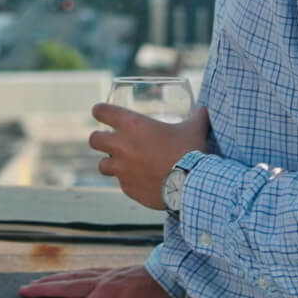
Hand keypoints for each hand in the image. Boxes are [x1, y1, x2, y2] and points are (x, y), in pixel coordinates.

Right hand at [17, 266, 177, 297]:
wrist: (174, 274)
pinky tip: (67, 278)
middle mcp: (101, 280)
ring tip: (37, 283)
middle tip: (23, 291)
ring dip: (53, 280)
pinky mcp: (112, 272)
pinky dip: (69, 276)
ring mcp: (105, 274)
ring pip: (72, 276)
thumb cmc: (159, 297)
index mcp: (105, 293)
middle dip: (43, 289)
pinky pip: (83, 273)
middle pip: (65, 285)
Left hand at [89, 103, 210, 210]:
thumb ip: (196, 116)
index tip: (101, 113)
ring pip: (102, 165)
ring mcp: (122, 169)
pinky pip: (122, 183)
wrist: (191, 185)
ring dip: (111, 163)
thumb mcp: (194, 129)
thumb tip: (203, 109)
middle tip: (112, 141)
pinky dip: (128, 181)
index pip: (101, 111)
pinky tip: (142, 181)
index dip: (100, 111)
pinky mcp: (127, 188)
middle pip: (94, 140)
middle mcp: (121, 146)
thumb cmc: (190, 151)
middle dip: (100, 140)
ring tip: (124, 164)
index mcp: (132, 125)